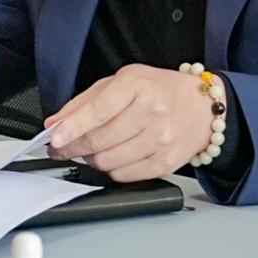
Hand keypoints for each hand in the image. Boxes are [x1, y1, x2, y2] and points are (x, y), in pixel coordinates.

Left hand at [44, 64, 216, 181]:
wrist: (202, 107)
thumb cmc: (158, 90)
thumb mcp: (122, 81)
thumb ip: (85, 102)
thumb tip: (55, 124)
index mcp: (137, 86)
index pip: (99, 110)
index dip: (73, 127)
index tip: (54, 137)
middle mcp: (152, 113)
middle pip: (100, 140)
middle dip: (72, 147)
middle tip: (62, 146)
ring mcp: (162, 140)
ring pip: (108, 162)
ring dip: (91, 159)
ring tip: (93, 149)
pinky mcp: (166, 163)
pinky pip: (124, 176)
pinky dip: (111, 169)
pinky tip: (115, 156)